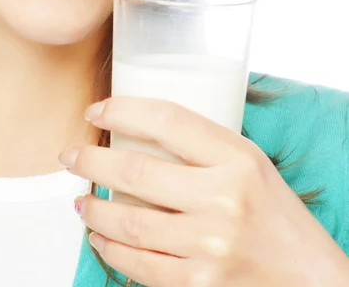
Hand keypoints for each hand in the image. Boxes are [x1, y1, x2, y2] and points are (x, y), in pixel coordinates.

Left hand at [58, 97, 348, 286]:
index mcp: (237, 159)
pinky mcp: (199, 284)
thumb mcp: (250, 164)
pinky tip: (99, 239)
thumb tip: (136, 128)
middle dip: (89, 161)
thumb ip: (201, 146)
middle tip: (69, 156)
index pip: (167, 120)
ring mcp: (210, 245)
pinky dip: (109, 250)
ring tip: (79, 202)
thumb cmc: (276, 215)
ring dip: (92, 210)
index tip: (95, 111)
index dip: (121, 110)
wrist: (311, 280)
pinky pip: (138, 265)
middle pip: (135, 172)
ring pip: (127, 222)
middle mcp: (223, 199)